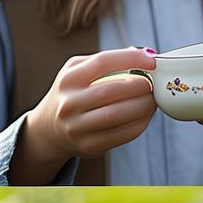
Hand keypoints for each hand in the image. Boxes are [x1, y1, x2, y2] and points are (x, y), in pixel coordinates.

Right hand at [11, 47, 156, 182]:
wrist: (49, 129)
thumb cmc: (71, 95)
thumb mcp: (76, 72)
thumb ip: (105, 63)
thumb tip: (144, 55)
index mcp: (68, 79)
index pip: (102, 62)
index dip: (130, 59)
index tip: (151, 60)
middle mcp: (69, 103)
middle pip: (112, 91)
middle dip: (140, 86)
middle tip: (153, 85)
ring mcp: (77, 127)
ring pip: (117, 116)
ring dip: (142, 107)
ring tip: (152, 101)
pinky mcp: (88, 146)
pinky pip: (121, 135)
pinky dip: (139, 125)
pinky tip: (145, 117)